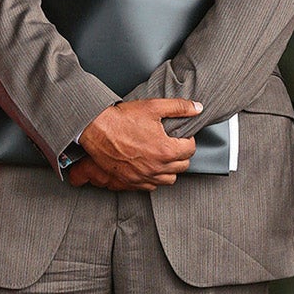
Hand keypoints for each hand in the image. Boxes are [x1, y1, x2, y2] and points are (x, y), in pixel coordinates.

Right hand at [78, 98, 202, 189]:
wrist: (96, 130)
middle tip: (173, 144)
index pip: (190, 150)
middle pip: (182, 166)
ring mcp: (143, 176)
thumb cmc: (122, 119)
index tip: (181, 136)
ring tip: (163, 156)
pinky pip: (151, 186)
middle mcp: (156, 167)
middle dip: (181, 154)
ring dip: (170, 169)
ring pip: (169, 179)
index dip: (188, 140)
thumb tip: (197, 108)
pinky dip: (154, 178)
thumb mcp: (153, 107)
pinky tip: (150, 166)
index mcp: (165, 150)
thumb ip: (179, 107)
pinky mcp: (131, 182)